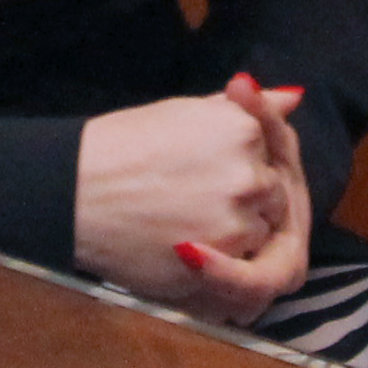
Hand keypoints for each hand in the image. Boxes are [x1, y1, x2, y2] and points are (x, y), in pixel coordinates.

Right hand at [74, 79, 310, 323]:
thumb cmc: (121, 146)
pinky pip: (242, 268)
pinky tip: (182, 245)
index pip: (269, 154)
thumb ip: (246, 110)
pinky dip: (220, 263)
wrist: (75, 193)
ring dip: (234, 234)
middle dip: (243, 201)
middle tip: (190, 198)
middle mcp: (249, 173)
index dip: (237, 167)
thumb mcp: (185, 112)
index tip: (200, 170)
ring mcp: (238, 220)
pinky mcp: (221, 262)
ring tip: (182, 221)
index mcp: (243, 129)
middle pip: (271, 195)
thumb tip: (292, 98)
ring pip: (259, 234)